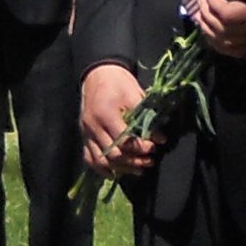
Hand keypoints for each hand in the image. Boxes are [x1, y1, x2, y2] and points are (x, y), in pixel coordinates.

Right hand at [78, 63, 157, 179]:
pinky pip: (90, 159)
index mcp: (105, 114)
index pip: (124, 140)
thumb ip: (146, 118)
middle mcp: (93, 126)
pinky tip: (116, 173)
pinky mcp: (84, 136)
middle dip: (134, 161)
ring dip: (121, 168)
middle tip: (150, 161)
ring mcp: (86, 133)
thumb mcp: (134, 95)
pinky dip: (102, 169)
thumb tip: (161, 139)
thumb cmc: (118, 82)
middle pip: (113, 154)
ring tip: (139, 169)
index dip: (141, 147)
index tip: (155, 146)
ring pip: (101, 161)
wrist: (98, 73)